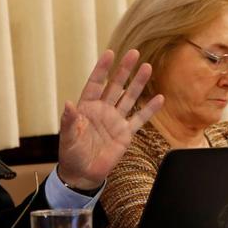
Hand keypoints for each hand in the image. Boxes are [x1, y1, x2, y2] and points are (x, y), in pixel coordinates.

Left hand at [57, 49, 164, 190]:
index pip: (96, 84)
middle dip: (124, 70)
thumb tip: (68, 103)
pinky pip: (139, 119)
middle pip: (116, 86)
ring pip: (129, 98)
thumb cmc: (72, 154)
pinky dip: (150, 109)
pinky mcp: (126, 133)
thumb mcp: (68, 137)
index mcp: (87, 107)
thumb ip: (69, 121)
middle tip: (134, 53)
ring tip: (147, 67)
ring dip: (138, 83)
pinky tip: (159, 98)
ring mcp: (116, 120)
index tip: (110, 53)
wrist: (83, 174)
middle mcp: (103, 110)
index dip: (102, 69)